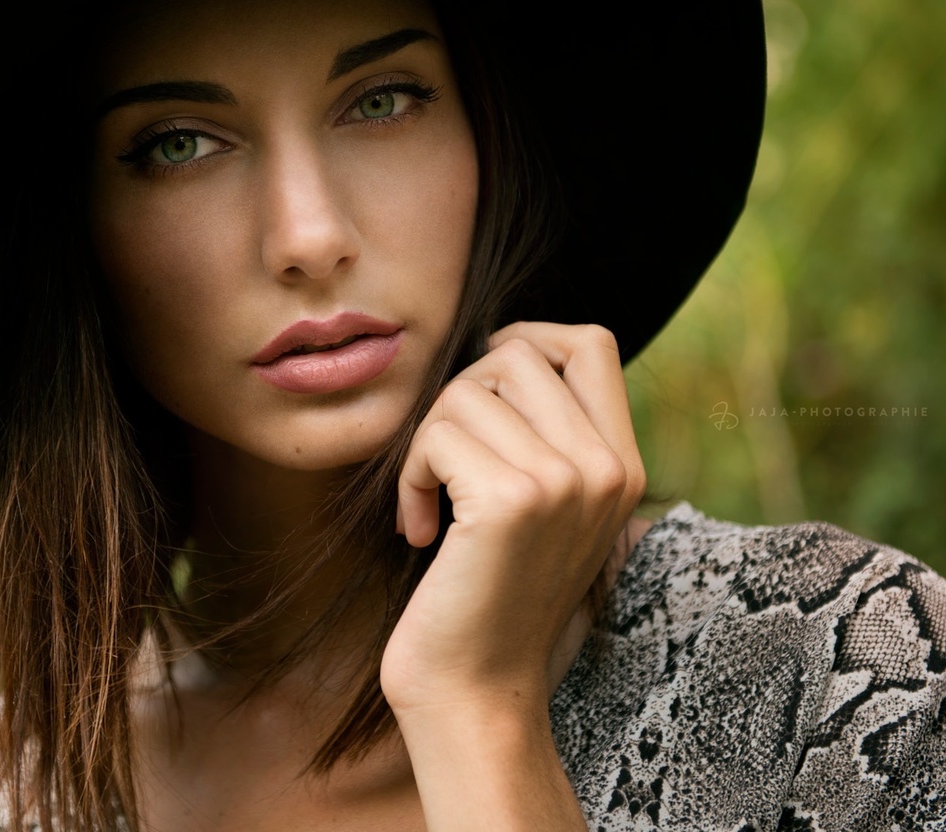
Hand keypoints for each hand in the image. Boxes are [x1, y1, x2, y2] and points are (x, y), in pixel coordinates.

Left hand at [382, 321, 646, 716]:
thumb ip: (549, 435)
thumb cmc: (491, 594)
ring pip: (466, 390)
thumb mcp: (546, 507)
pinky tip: (421, 530)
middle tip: (447, 463)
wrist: (477, 691)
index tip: (483, 396)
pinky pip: (435, 435)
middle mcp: (607, 468)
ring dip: (427, 443)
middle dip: (459, 399)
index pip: (591, 342)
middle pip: (515, 354)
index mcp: (623, 466)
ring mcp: (566, 482)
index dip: (527, 342)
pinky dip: (410, 477)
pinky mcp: (512, 502)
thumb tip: (501, 349)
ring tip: (433, 502)